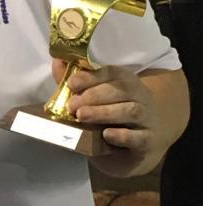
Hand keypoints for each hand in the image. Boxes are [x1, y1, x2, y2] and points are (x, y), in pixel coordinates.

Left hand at [55, 60, 160, 174]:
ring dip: (104, 112)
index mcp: (126, 82)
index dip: (91, 77)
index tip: (71, 83)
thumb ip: (77, 83)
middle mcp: (140, 97)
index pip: (112, 73)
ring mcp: (147, 119)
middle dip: (93, 96)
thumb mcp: (95, 99)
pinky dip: (122, 135)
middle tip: (71, 106)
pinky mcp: (148, 141)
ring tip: (82, 116)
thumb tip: (57, 61)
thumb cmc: (113, 117)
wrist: (142, 143)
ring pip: (130, 111)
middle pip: (121, 90)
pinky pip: (139, 137)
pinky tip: (106, 134)